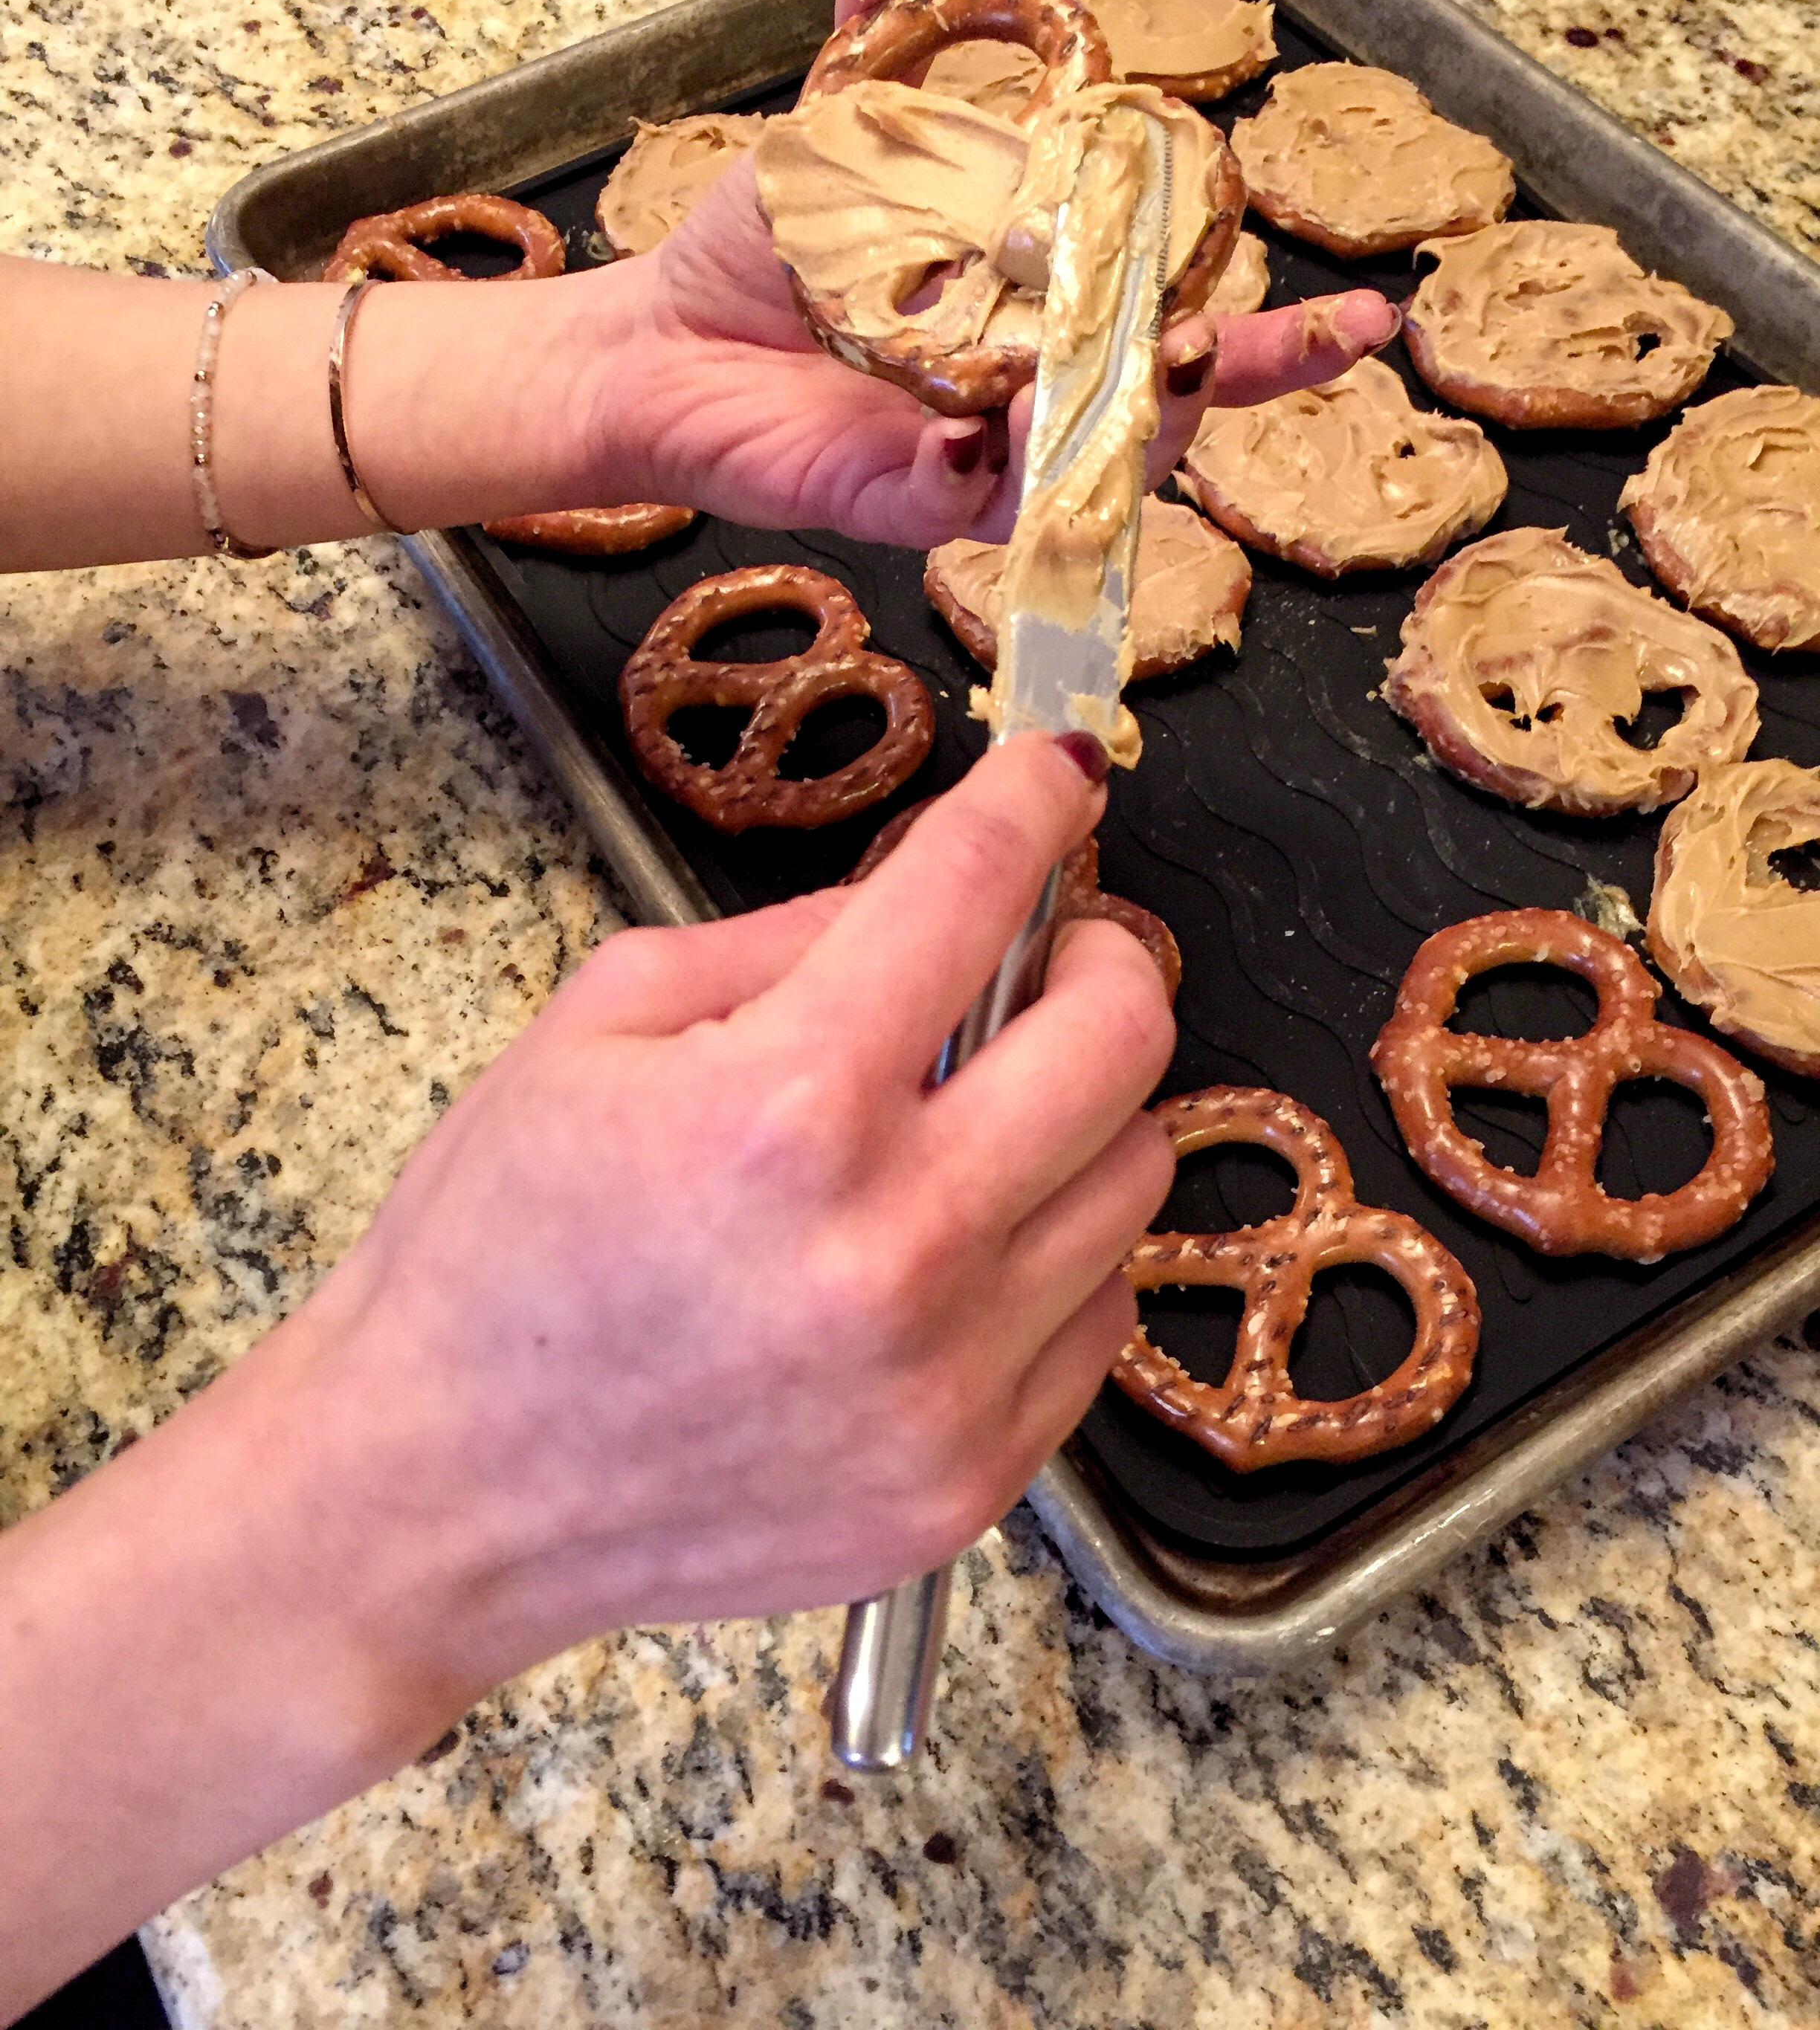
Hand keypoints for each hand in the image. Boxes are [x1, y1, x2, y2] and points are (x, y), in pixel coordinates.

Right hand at [0, 734, 1173, 1996]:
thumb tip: (934, 887)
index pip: (976, 890)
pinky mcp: (968, 1481)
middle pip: (1122, 1038)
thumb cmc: (494, 1248)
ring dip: (1077, 1116)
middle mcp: (895, 1246)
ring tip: (976, 1121)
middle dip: (1096, 959)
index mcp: (786, 1105)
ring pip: (1134, 1179)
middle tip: (1044, 957)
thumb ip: (788, 938)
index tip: (1056, 779)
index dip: (1032, 802)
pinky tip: (950, 1249)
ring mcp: (946, 1381)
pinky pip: (1096, 1317)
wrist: (438, 1493)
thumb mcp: (599, 1024)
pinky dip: (1050, 1255)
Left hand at [585, 0, 1396, 546]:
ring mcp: (976, 454)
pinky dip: (984, 473)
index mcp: (1045, 310)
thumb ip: (900, 28)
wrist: (660, 335)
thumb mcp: (846, 121)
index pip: (1181, 320)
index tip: (1372, 315)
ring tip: (1141, 367)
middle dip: (1225, 383)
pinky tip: (974, 430)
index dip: (1277, 332)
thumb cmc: (764, 244)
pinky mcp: (906, 499)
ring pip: (1090, 470)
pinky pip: (971, 505)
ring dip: (1128, 429)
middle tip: (1240, 343)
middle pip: (1163, 410)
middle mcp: (1030, 392)